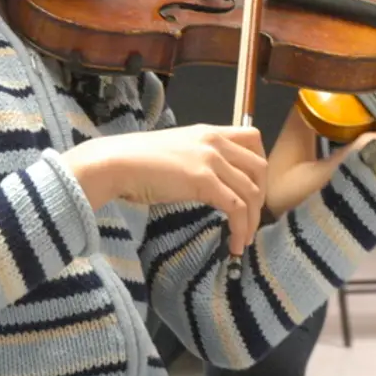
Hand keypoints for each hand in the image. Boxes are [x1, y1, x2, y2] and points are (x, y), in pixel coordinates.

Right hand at [65, 125, 266, 256]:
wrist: (115, 163)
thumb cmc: (136, 162)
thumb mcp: (177, 152)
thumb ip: (198, 159)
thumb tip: (212, 183)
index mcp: (210, 132)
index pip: (253, 139)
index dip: (260, 166)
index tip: (253, 189)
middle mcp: (215, 142)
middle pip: (260, 167)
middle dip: (261, 197)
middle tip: (251, 219)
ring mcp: (211, 160)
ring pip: (250, 191)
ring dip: (252, 220)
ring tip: (244, 240)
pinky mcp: (203, 180)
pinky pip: (235, 207)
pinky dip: (240, 228)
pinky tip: (235, 244)